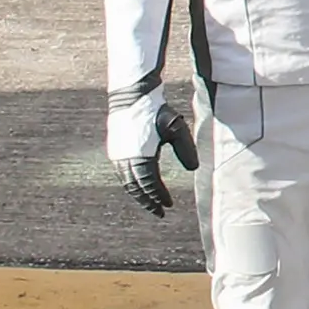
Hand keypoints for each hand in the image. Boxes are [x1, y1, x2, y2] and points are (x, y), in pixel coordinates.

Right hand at [111, 100, 198, 217]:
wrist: (132, 97)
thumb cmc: (157, 112)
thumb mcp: (177, 129)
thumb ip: (186, 150)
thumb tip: (193, 169)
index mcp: (140, 157)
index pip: (150, 184)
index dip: (159, 197)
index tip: (168, 206)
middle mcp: (125, 159)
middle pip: (136, 188)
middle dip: (147, 201)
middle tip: (159, 212)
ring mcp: (117, 155)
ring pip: (127, 182)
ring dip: (138, 194)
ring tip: (150, 202)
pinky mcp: (114, 150)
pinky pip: (122, 174)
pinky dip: (131, 183)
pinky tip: (140, 185)